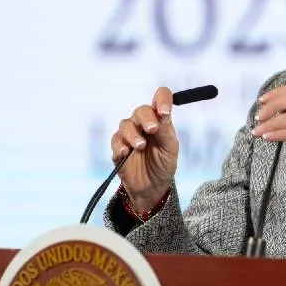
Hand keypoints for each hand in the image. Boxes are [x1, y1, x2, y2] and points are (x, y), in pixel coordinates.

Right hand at [110, 88, 179, 211]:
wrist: (152, 188)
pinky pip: (115, 140)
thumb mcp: (170, 148)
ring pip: (126, 124)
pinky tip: (126, 152)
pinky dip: (120, 145)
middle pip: (141, 110)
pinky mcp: (118, 147)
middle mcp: (144, 123)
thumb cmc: (164, 164)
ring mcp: (130, 134)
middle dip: (146, 118)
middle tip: (153, 129)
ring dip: (133, 134)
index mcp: (160, 120)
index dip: (162, 99)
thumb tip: (164, 113)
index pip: (160, 97)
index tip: (164, 111)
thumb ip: (166, 130)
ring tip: (140, 146)